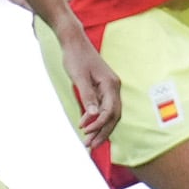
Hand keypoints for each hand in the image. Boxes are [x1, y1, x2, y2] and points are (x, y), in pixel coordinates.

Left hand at [58, 26, 122, 143]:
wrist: (74, 42)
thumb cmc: (75, 57)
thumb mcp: (79, 77)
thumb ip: (87, 96)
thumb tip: (92, 115)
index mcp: (111, 84)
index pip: (109, 111)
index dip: (98, 123)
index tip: (84, 130)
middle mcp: (114, 87)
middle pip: (113, 116)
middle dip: (102, 132)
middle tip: (89, 146)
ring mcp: (109, 88)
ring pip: (110, 114)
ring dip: (100, 129)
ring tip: (89, 142)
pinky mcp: (103, 88)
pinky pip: (104, 108)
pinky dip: (97, 120)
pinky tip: (89, 128)